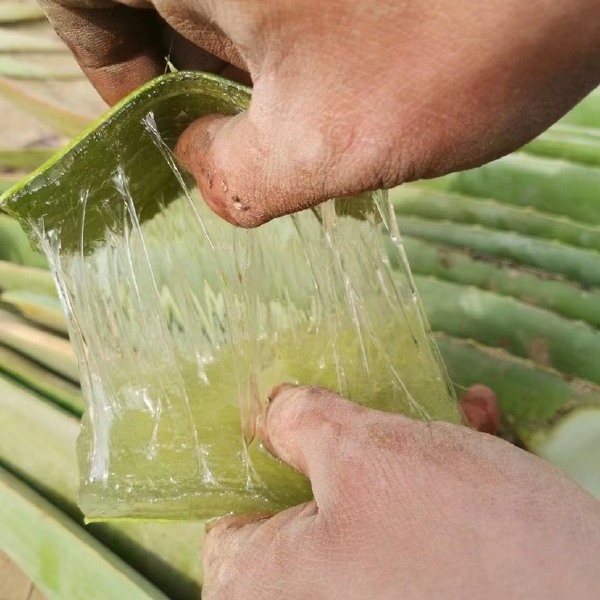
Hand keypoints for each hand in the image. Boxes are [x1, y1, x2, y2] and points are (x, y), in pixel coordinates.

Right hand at [39, 1, 599, 225]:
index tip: (162, 129)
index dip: (109, 70)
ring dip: (253, 64)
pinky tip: (339, 80)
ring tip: (305, 122)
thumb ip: (234, 179)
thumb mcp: (321, 144)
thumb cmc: (454, 39)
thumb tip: (202, 170)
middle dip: (196, 77)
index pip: (80, 0)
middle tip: (243, 143)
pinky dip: (294, 35)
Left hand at [203, 384, 599, 599]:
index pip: (230, 514)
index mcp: (270, 584)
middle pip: (309, 500)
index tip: (296, 414)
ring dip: (410, 449)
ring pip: (372, 504)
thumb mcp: (365, 453)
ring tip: (450, 414)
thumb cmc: (457, 537)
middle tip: (378, 404)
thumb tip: (273, 408)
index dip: (261, 453)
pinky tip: (480, 430)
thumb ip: (301, 422)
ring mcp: (377, 596)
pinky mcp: (431, 587)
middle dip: (352, 441)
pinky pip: (417, 528)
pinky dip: (445, 480)